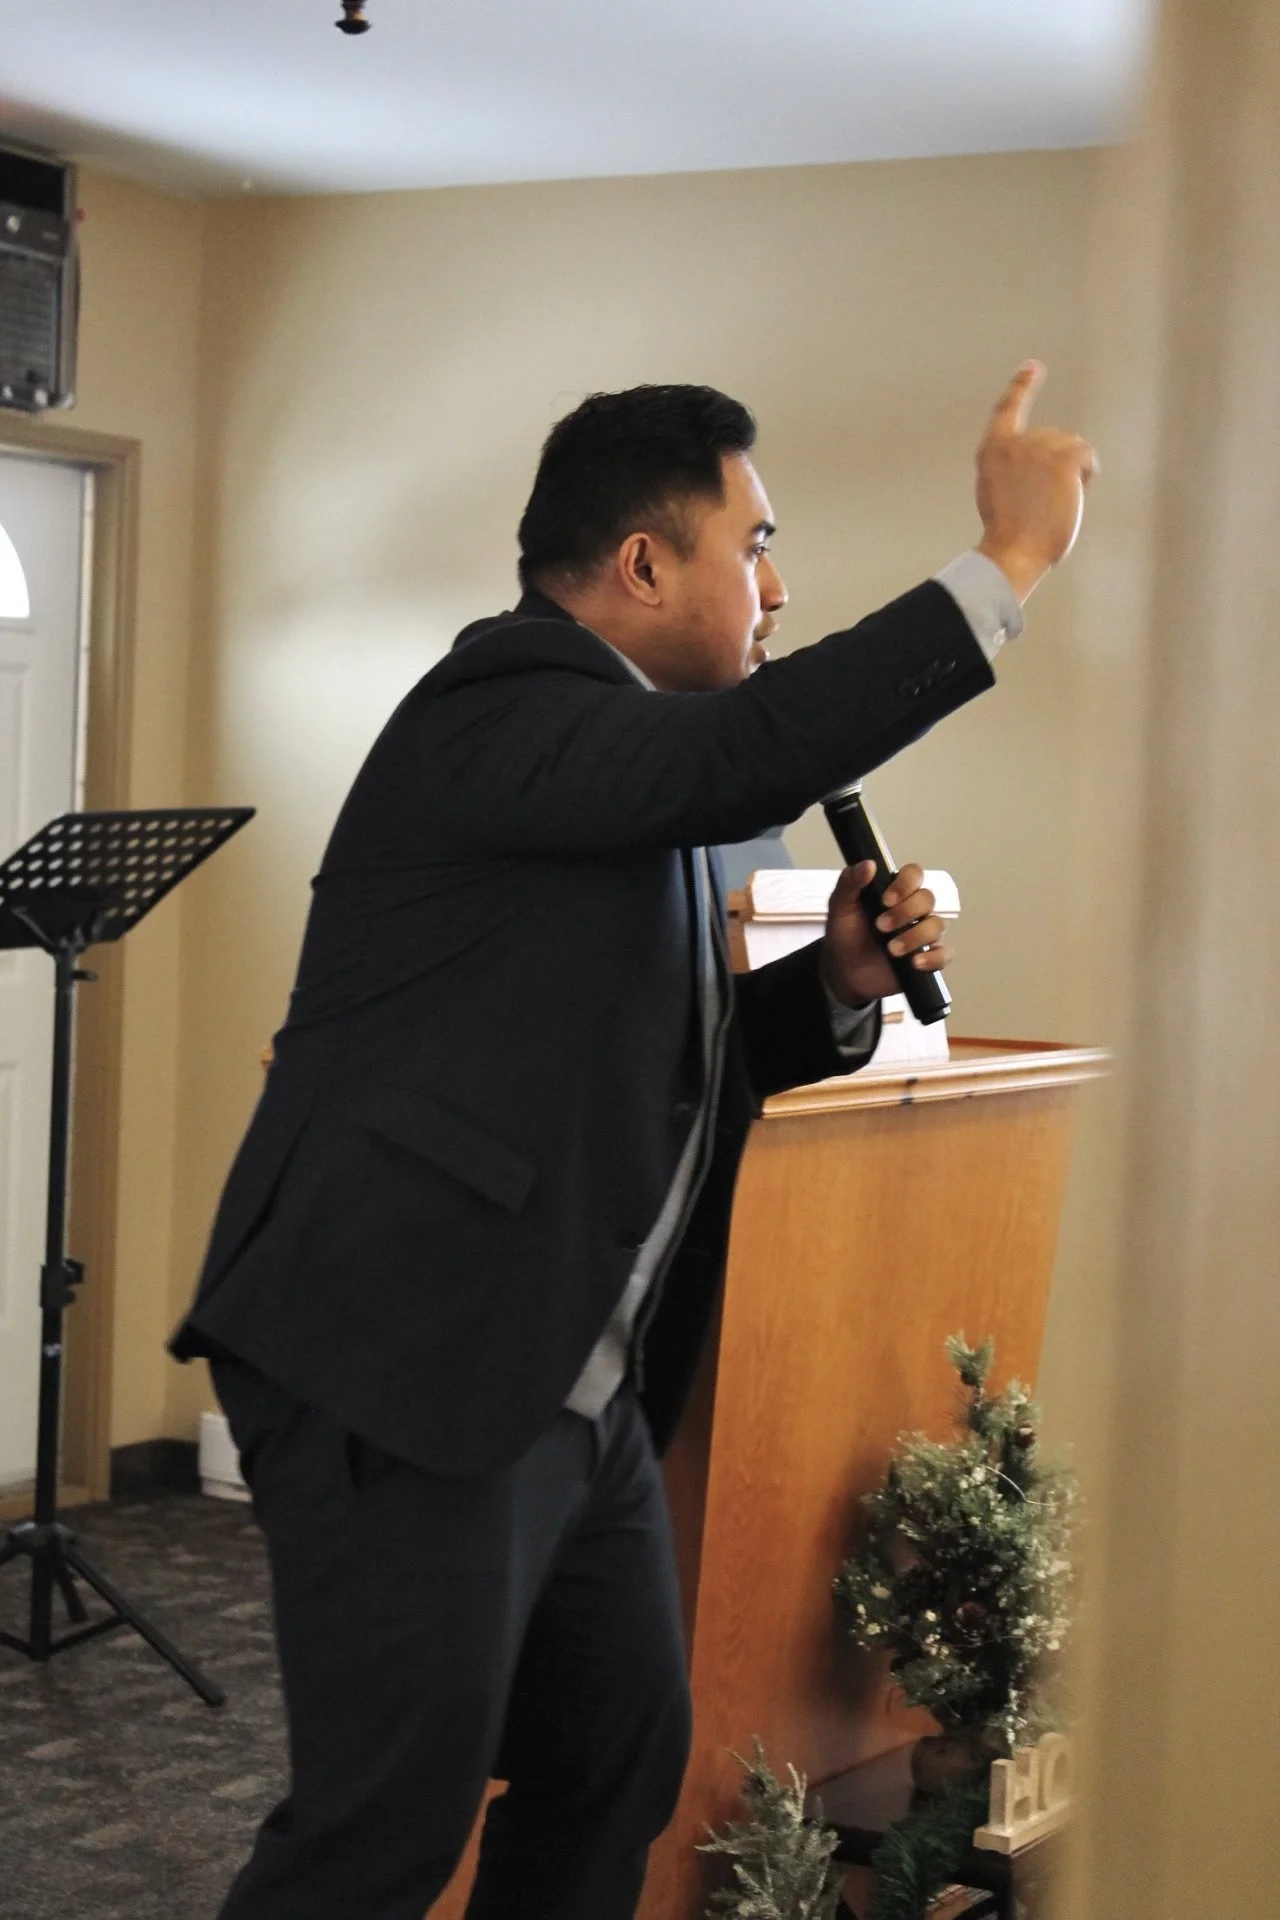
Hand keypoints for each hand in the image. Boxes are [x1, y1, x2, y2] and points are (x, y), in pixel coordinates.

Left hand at [820, 860, 951, 1007]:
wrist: (844, 973)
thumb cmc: (846, 936)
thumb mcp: (840, 907)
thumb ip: (849, 882)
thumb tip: (869, 864)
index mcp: (895, 892)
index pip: (914, 874)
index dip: (905, 884)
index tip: (886, 900)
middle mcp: (913, 909)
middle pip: (927, 898)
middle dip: (905, 913)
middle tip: (881, 926)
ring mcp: (923, 933)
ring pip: (937, 925)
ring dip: (915, 936)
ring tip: (892, 950)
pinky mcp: (928, 957)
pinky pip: (945, 954)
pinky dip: (933, 958)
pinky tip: (914, 963)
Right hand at [974, 362, 1098, 602]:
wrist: (1013, 551)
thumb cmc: (1009, 536)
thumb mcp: (1000, 494)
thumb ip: (1017, 469)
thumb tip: (1055, 463)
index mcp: (992, 451)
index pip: (1007, 410)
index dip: (1021, 387)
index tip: (1032, 367)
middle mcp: (1015, 442)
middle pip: (1053, 439)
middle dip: (1057, 466)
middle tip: (1041, 503)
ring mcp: (1039, 447)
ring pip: (1073, 447)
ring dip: (1071, 474)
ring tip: (1052, 503)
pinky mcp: (1063, 456)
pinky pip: (1087, 456)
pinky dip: (1087, 475)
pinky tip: (1073, 494)